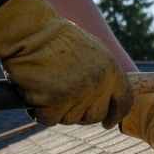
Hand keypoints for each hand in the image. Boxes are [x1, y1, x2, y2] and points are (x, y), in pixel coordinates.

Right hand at [0, 0, 132, 127]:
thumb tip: (110, 96)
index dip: (116, 115)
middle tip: (64, 100)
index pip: (124, 101)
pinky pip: (49, 119)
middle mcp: (99, 85)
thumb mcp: (92, 50)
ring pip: (71, 119)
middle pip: (95, 116)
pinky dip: (39, 112)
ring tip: (47, 88)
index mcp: (112, 71)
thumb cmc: (56, 38)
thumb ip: (104, 73)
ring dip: (58, 110)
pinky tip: (34, 95)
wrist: (29, 30)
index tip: (108, 123)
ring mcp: (78, 94)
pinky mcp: (55, 102)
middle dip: (81, 113)